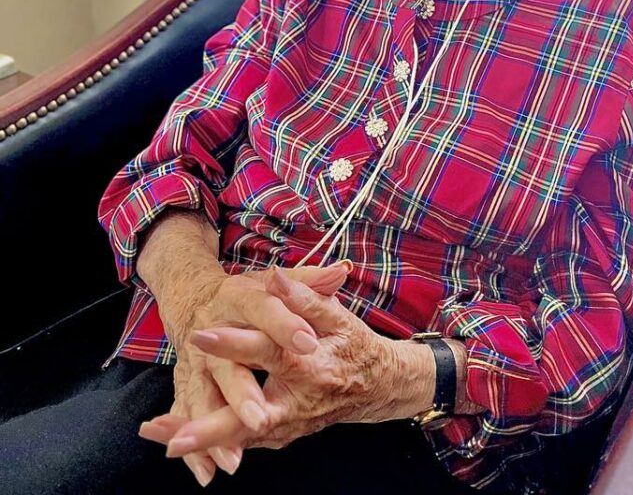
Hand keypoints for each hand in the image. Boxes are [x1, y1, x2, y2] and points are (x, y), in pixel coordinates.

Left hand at [142, 268, 434, 462]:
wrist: (378, 386)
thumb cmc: (355, 346)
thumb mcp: (339, 318)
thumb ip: (307, 297)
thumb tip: (278, 278)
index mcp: (309, 365)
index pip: (267, 351)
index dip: (235, 343)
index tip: (201, 334)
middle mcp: (296, 402)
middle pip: (248, 419)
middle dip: (210, 429)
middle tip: (174, 436)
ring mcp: (287, 425)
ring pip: (239, 438)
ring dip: (201, 440)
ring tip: (161, 437)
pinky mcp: (279, 435)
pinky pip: (240, 441)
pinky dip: (209, 446)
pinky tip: (174, 440)